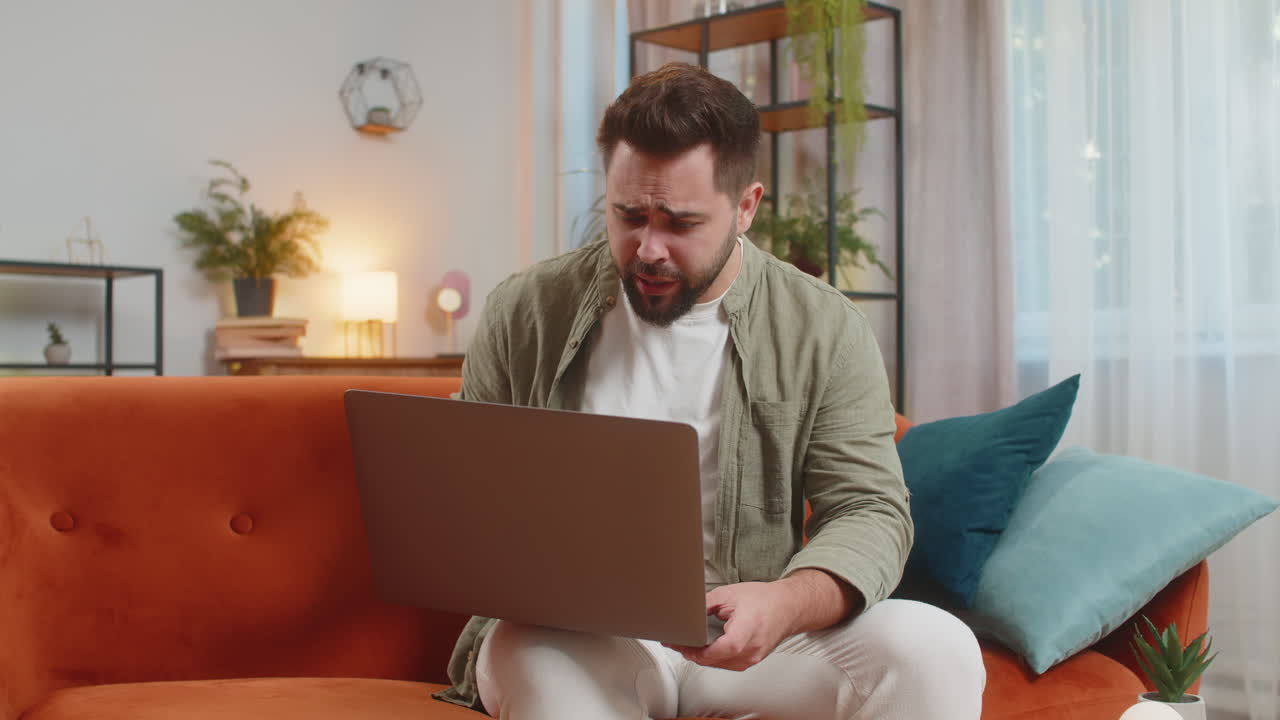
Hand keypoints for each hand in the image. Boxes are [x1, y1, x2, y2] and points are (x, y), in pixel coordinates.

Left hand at [663, 581, 794, 670]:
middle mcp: (750, 651)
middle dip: (694, 652)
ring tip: (692, 642)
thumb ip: (705, 605)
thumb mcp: (728, 594)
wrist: (788, 606)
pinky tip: (709, 646)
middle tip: (680, 641)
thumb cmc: (765, 600)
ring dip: (704, 655)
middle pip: (714, 660)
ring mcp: (752, 659)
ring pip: (719, 664)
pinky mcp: (752, 660)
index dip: (695, 651)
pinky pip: (728, 662)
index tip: (681, 644)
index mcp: (744, 634)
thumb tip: (688, 614)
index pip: (715, 652)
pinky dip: (716, 656)